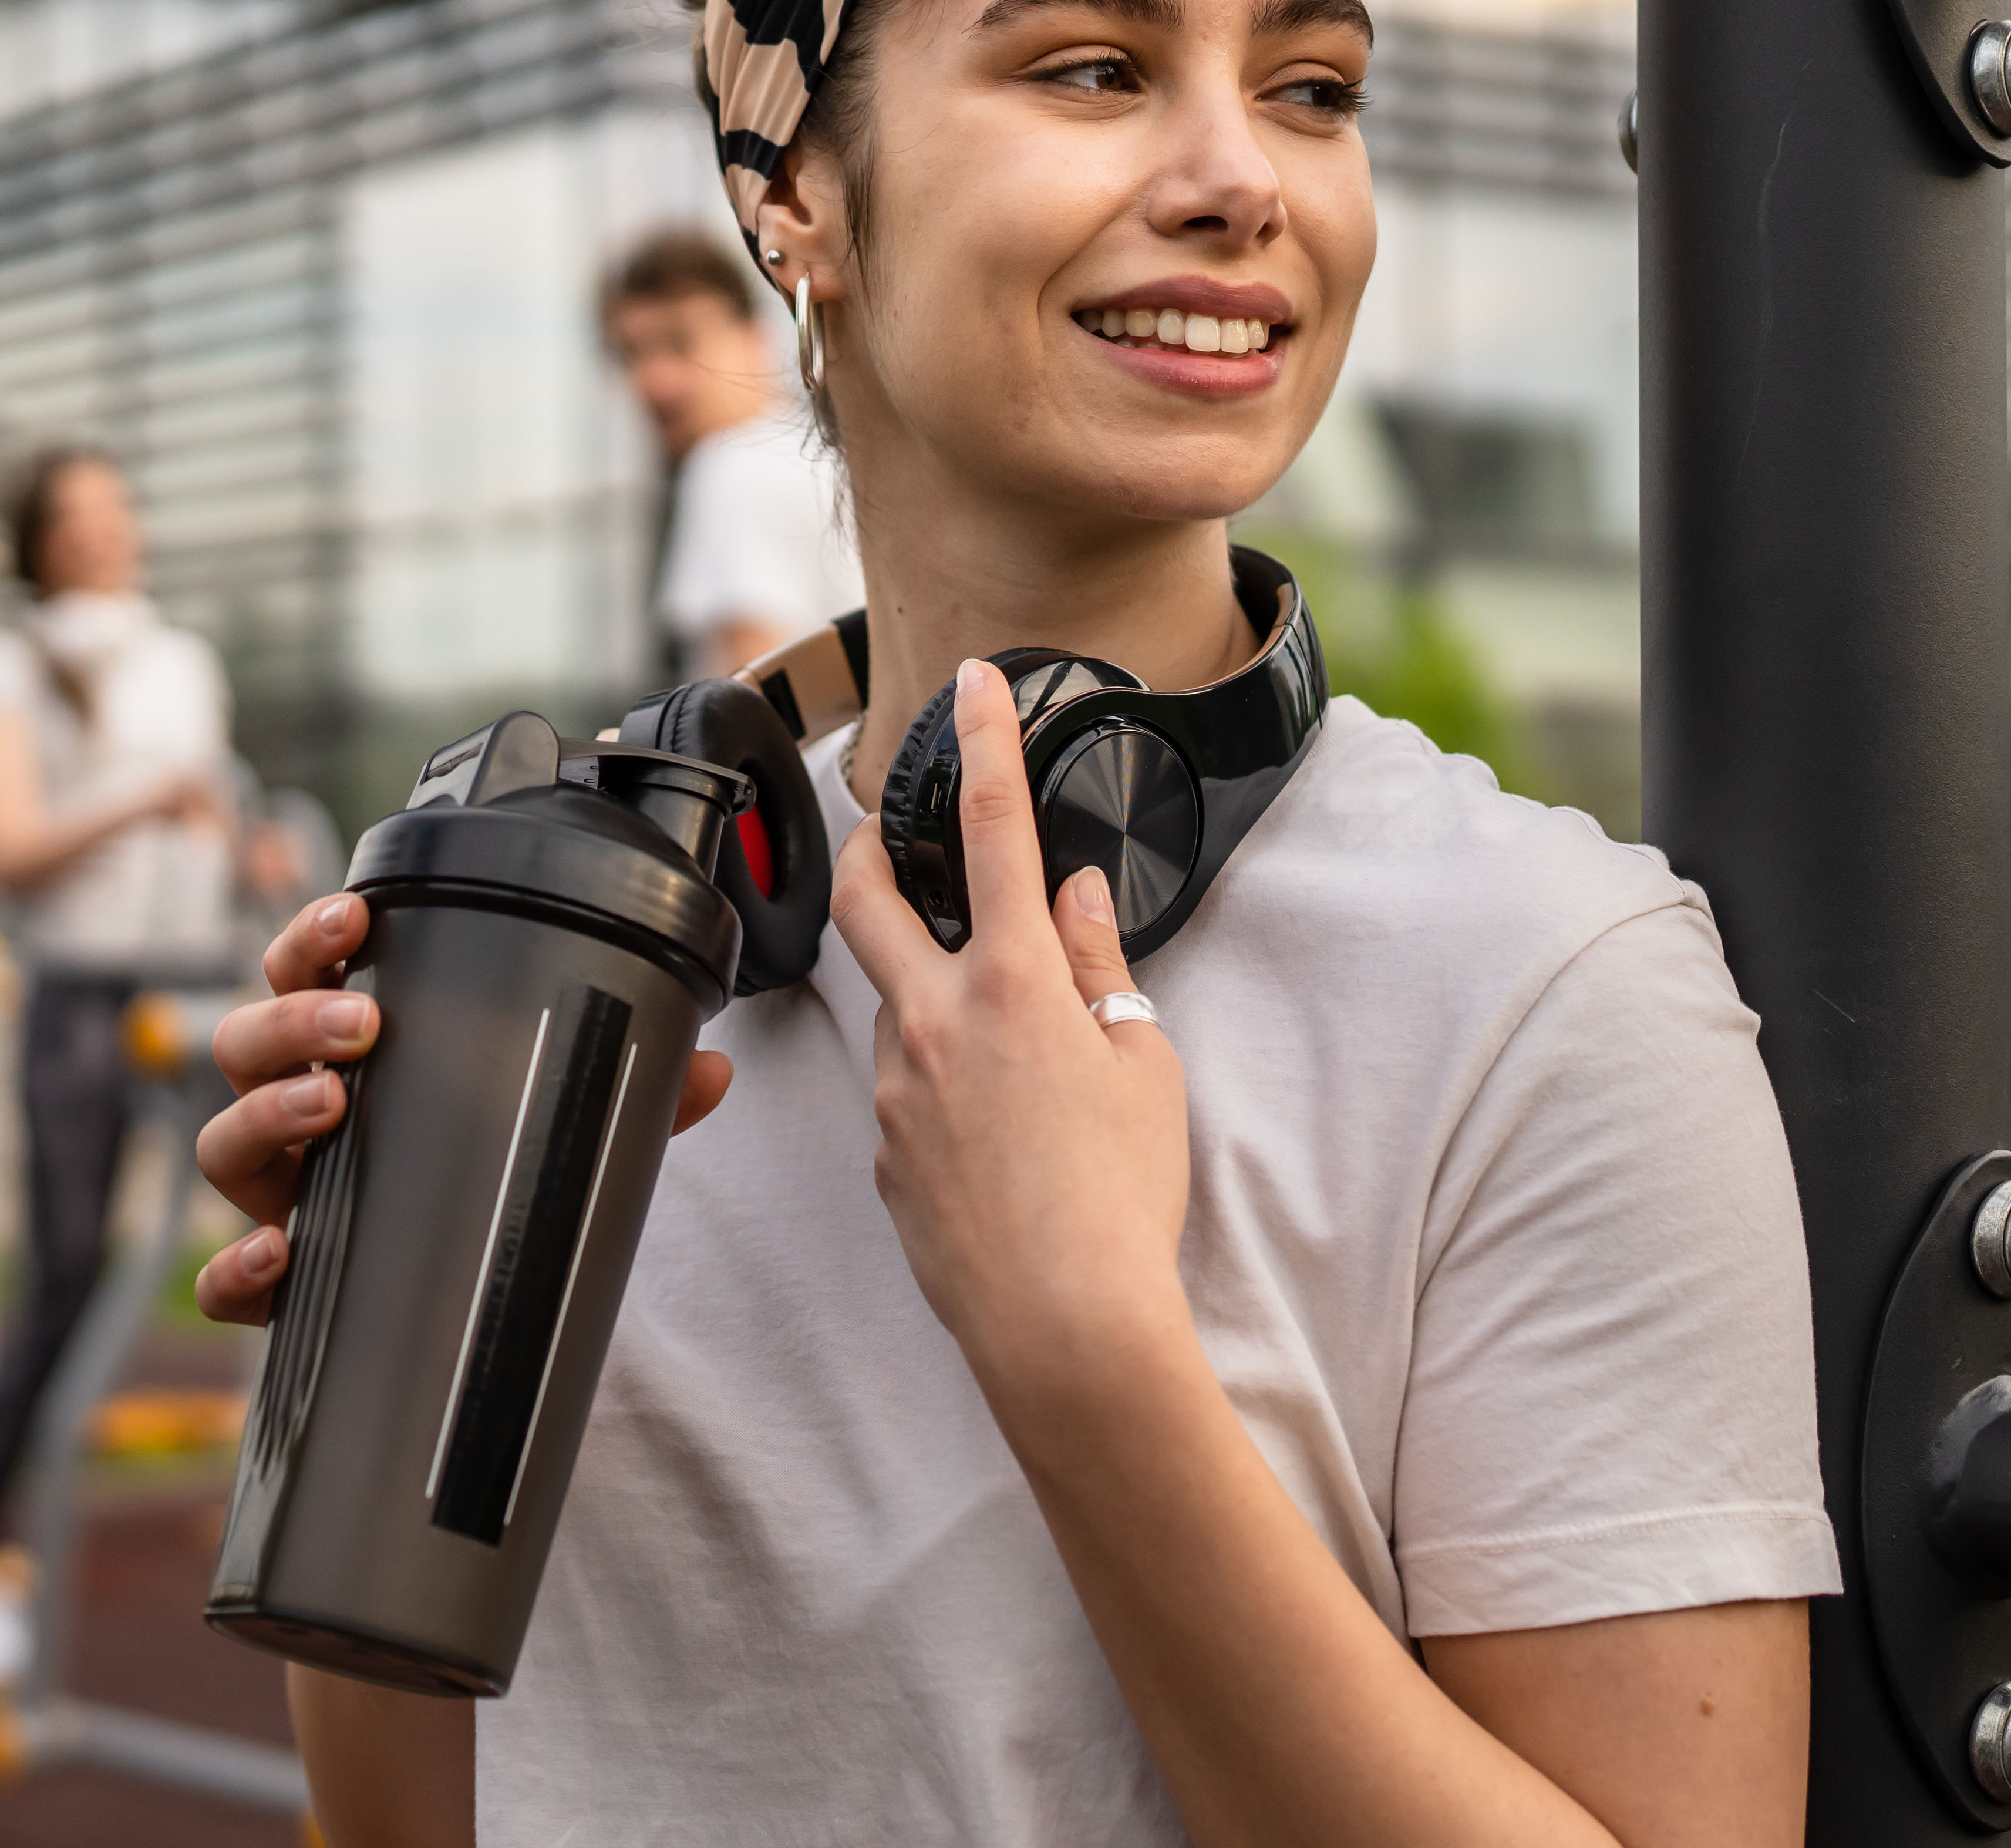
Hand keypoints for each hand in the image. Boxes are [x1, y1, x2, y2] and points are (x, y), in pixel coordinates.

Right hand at [193, 891, 736, 1325]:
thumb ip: (625, 1091)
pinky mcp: (275, 1286)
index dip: (314, 937)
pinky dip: (238, 1271)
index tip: (357, 916)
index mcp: (344, 1053)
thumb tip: (713, 1070)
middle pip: (244, 1043)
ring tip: (332, 1105)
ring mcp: (277, 1196)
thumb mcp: (553, 1121)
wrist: (458, 1299)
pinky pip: (223, 1284)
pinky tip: (282, 1257)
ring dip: (268, 1113)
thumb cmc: (480, 1176)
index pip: (301, 972)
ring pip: (222, 1145)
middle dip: (293, 1019)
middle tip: (362, 1021)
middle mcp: (294, 1113)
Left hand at [835, 659, 1194, 1395]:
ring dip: (935, 1002)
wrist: (1063, 1326)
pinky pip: (908, 1096)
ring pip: (896, 1009)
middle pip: (866, 898)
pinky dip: (945, 1092)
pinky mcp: (882, 1157)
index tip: (972, 684)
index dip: (982, 742)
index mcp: (1012, 983)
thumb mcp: (1144, 1067)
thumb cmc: (1120, 1199)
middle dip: (866, 848)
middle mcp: (933, 1021)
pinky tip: (999, 1147)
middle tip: (881, 832)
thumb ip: (1103, 969)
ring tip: (1013, 1066)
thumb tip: (1080, 898)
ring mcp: (894, 1089)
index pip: (990, 828)